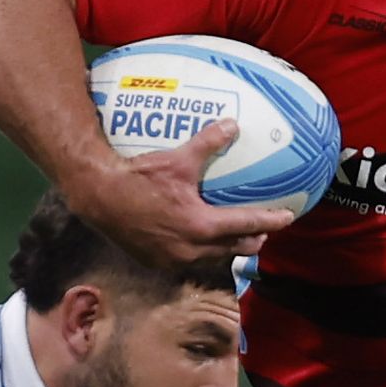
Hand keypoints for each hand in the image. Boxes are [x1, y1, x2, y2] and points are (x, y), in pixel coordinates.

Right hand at [64, 119, 294, 268]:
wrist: (96, 196)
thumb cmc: (138, 177)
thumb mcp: (177, 159)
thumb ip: (208, 143)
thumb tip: (233, 124)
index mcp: (201, 225)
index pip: (248, 224)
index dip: (271, 221)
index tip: (289, 217)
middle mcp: (191, 249)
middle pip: (236, 248)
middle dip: (254, 239)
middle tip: (265, 229)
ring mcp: (172, 259)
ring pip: (213, 257)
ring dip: (228, 247)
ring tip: (238, 236)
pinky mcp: (156, 262)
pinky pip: (188, 260)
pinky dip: (202, 251)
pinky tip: (202, 242)